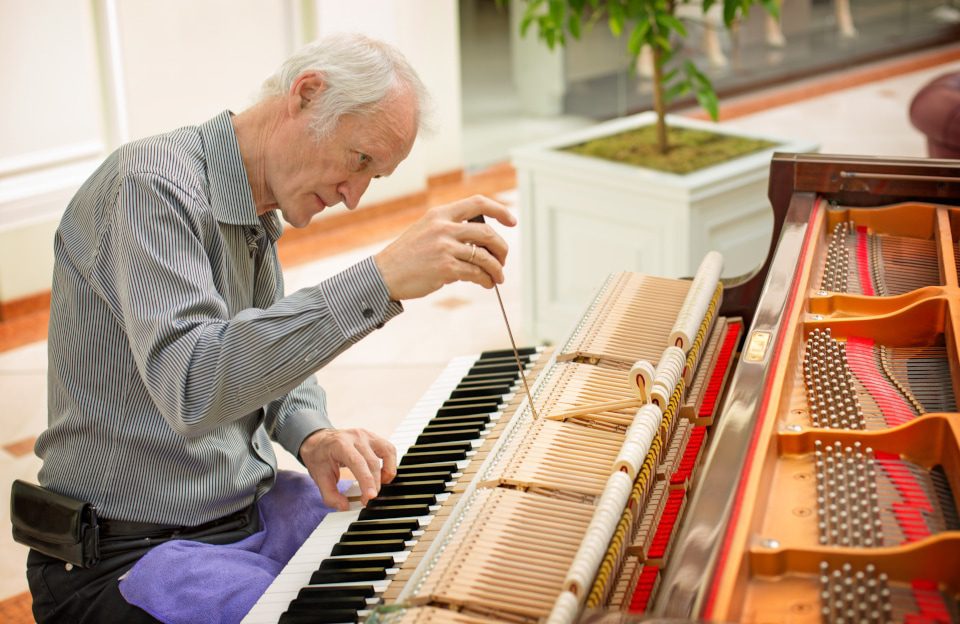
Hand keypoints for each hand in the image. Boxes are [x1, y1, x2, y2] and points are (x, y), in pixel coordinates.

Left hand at [299, 428, 396, 509]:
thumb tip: (344, 507)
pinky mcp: (374, 437)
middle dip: (374, 484)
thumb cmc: (319, 457)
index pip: (358, 462)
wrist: (318, 440)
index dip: (367, 481)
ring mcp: (367, 435)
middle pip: (373, 462)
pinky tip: (382, 475)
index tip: (370, 497)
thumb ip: (330, 495)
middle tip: (369, 499)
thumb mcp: (318, 477)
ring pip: (387, 452)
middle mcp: (356, 437)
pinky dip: (390, 464)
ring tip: (378, 485)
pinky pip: (389, 450)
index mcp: (340, 444)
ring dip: (387, 472)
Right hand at [374, 195, 516, 299]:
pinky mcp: (445, 268)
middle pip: (488, 233)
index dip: (500, 210)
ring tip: (497, 277)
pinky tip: (487, 284)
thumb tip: (482, 243)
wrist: (383, 274)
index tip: (512, 221)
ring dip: (496, 269)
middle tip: (503, 259)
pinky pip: (476, 273)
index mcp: (440, 214)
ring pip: (485, 257)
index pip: (478, 203)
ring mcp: (445, 248)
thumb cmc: (406, 256)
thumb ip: (451, 230)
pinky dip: (486, 280)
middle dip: (501, 248)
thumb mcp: (426, 231)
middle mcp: (444, 227)